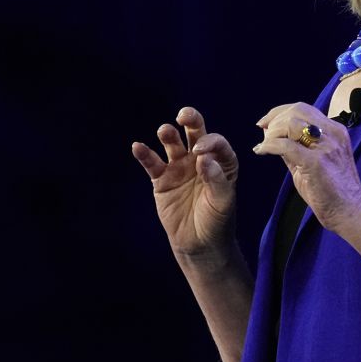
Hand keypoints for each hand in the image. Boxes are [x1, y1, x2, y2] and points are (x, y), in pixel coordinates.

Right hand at [131, 107, 238, 258]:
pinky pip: (152, 163)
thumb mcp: (223, 202)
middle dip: (191, 120)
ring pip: (172, 144)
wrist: (199, 244)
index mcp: (221, 162)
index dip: (210, 143)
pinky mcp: (162, 180)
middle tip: (184, 116)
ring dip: (168, 134)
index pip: (217, 144)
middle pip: (195, 133)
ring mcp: (180, 167)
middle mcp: (200, 160)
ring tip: (164, 131)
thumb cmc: (217, 221)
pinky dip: (144, 154)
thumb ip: (216, 179)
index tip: (201, 152)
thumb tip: (204, 158)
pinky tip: (137, 147)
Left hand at [252, 102, 360, 231]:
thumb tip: (270, 136)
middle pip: (297, 110)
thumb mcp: (315, 160)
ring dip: (272, 132)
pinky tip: (262, 151)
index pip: (304, 109)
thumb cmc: (332, 190)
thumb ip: (296, 147)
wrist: (350, 210)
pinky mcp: (316, 162)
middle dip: (274, 118)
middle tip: (263, 133)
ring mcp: (326, 147)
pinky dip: (269, 146)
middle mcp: (332, 134)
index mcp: (335, 131)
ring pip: (291, 123)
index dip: (280, 111)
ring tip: (265, 145)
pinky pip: (285, 145)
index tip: (265, 122)